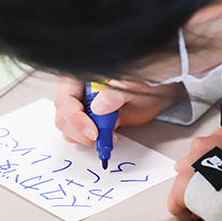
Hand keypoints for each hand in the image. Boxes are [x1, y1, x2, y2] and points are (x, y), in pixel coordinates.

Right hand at [53, 76, 186, 144]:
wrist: (157, 91)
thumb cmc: (144, 79)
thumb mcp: (131, 82)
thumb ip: (115, 92)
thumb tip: (98, 107)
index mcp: (80, 78)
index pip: (65, 100)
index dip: (75, 117)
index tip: (92, 131)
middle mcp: (79, 94)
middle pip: (63, 118)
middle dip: (79, 131)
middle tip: (99, 136)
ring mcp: (85, 110)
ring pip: (70, 130)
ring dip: (86, 138)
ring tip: (110, 135)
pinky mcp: (94, 123)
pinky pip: (84, 137)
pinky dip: (94, 142)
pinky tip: (109, 138)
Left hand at [167, 127, 221, 220]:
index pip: (213, 147)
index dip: (217, 165)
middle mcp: (202, 144)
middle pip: (194, 162)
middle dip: (200, 177)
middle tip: (215, 191)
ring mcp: (188, 164)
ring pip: (184, 181)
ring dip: (194, 192)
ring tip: (209, 205)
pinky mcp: (180, 185)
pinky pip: (176, 202)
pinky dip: (185, 211)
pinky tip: (200, 216)